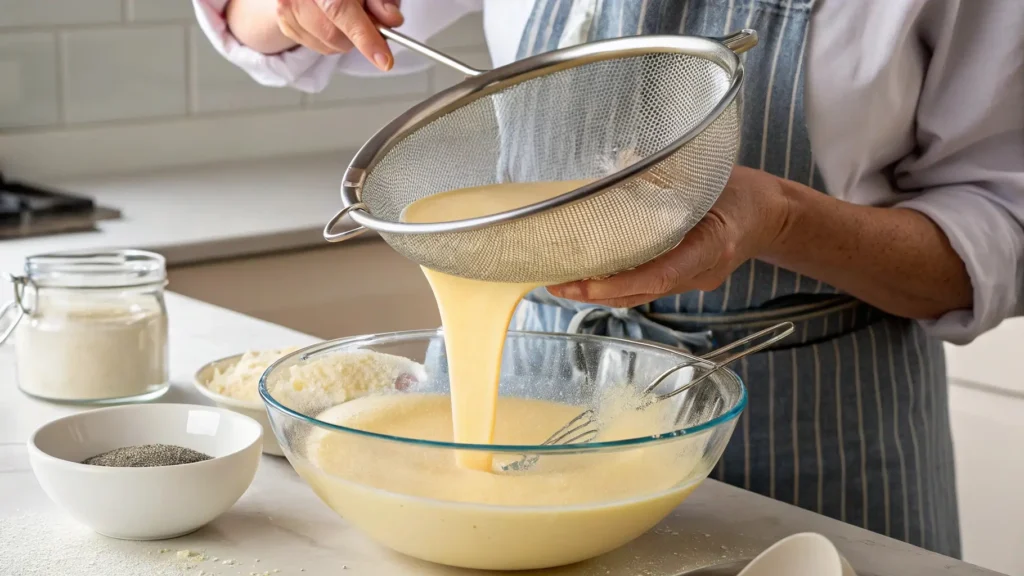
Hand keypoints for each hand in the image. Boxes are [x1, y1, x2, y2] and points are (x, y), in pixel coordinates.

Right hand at [227, 0, 402, 67]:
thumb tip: (391, 20)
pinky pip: (319, 47)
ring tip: (350, 17)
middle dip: (358, 37)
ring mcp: (286, 8)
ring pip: (327, 45)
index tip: (383, 59)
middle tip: (371, 24)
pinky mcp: (286, 24)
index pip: (340, 9)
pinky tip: (334, 22)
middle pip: (333, 33)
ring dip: (347, 39)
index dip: (364, 36)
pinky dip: (334, 41)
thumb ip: (380, 0)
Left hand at [548, 166, 790, 307]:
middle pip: (644, 292)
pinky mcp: (685, 280)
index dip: (622, 283)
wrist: (770, 215)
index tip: (585, 284)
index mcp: (712, 244)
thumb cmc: (740, 189)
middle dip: (597, 293)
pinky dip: (617, 285)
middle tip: (555, 285)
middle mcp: (702, 270)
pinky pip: (648, 288)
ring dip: (601, 293)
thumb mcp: (706, 174)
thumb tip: (621, 164)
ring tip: (562, 284)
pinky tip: (589, 277)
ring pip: (642, 295)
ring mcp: (694, 281)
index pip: (663, 273)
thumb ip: (665, 175)